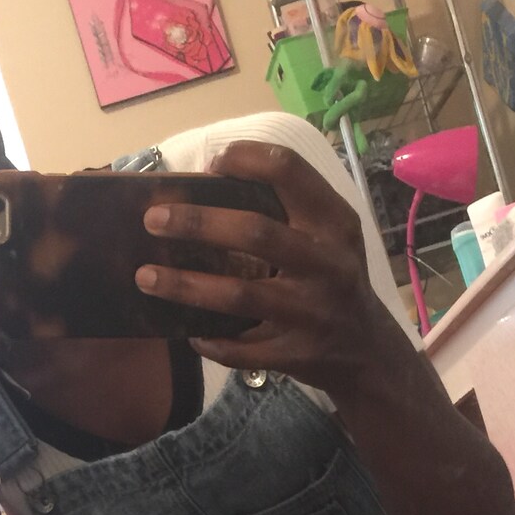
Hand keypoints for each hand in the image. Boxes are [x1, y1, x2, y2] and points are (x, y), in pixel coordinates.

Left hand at [136, 141, 410, 395]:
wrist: (368, 351)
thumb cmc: (335, 280)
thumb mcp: (331, 236)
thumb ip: (291, 208)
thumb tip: (211, 181)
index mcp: (334, 223)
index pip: (290, 171)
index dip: (245, 159)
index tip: (211, 165)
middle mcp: (326, 264)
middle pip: (255, 233)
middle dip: (198, 223)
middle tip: (153, 219)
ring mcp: (310, 312)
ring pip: (238, 296)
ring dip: (185, 286)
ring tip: (145, 276)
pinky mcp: (295, 354)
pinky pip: (240, 349)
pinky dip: (209, 341)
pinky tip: (187, 332)